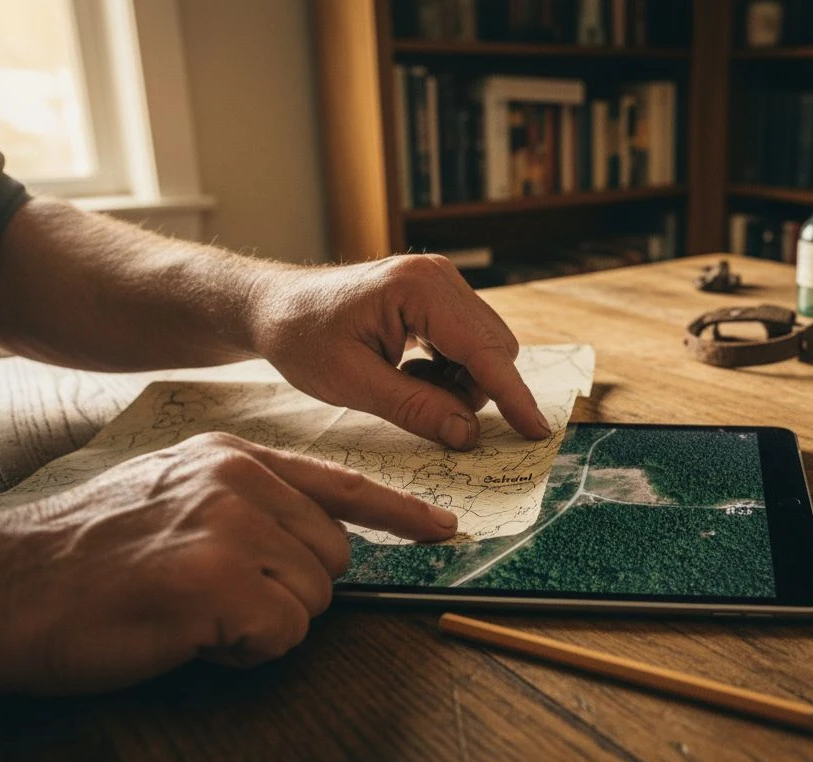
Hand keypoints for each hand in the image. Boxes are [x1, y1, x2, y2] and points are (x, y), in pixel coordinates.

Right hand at [0, 432, 456, 694]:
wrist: (6, 586)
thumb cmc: (90, 553)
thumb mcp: (174, 496)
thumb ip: (248, 504)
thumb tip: (311, 542)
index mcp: (234, 458)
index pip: (342, 484)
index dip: (400, 512)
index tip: (443, 528)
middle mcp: (241, 481)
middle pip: (333, 556)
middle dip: (289, 590)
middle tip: (216, 595)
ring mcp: (232, 526)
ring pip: (313, 598)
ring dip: (263, 622)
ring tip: (194, 609)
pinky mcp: (219, 579)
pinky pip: (284, 633)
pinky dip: (245, 649)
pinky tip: (192, 631)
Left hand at [249, 254, 550, 449]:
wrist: (275, 307)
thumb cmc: (303, 339)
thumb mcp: (352, 384)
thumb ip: (414, 409)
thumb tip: (467, 435)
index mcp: (418, 288)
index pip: (483, 351)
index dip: (512, 396)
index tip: (536, 431)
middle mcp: (439, 277)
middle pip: (494, 350)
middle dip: (472, 391)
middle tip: (421, 408)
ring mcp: (442, 282)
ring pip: (486, 350)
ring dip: (458, 382)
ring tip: (404, 384)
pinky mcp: (439, 295)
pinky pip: (469, 343)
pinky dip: (449, 370)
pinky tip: (408, 371)